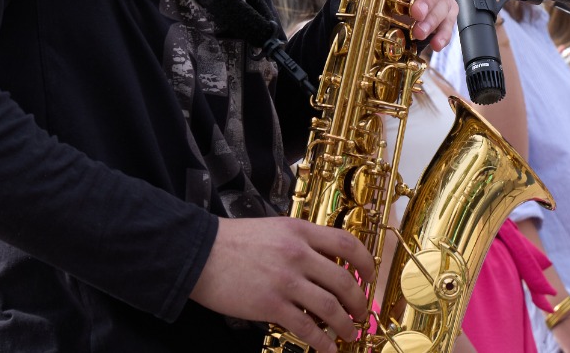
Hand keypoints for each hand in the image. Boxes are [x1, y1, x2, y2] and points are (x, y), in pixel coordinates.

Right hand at [190, 216, 373, 348]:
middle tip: (362, 312)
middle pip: (344, 280)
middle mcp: (298, 254)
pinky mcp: (271, 305)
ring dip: (345, 324)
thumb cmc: (234, 241)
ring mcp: (286, 281)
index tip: (370, 276)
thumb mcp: (274, 229)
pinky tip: (326, 349)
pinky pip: (306, 327)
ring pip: (331, 306)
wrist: (199, 253)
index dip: (365, 262)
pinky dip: (322, 341)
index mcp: (300, 232)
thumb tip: (325, 264)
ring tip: (349, 332)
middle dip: (359, 301)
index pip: (347, 244)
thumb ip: (300, 242)